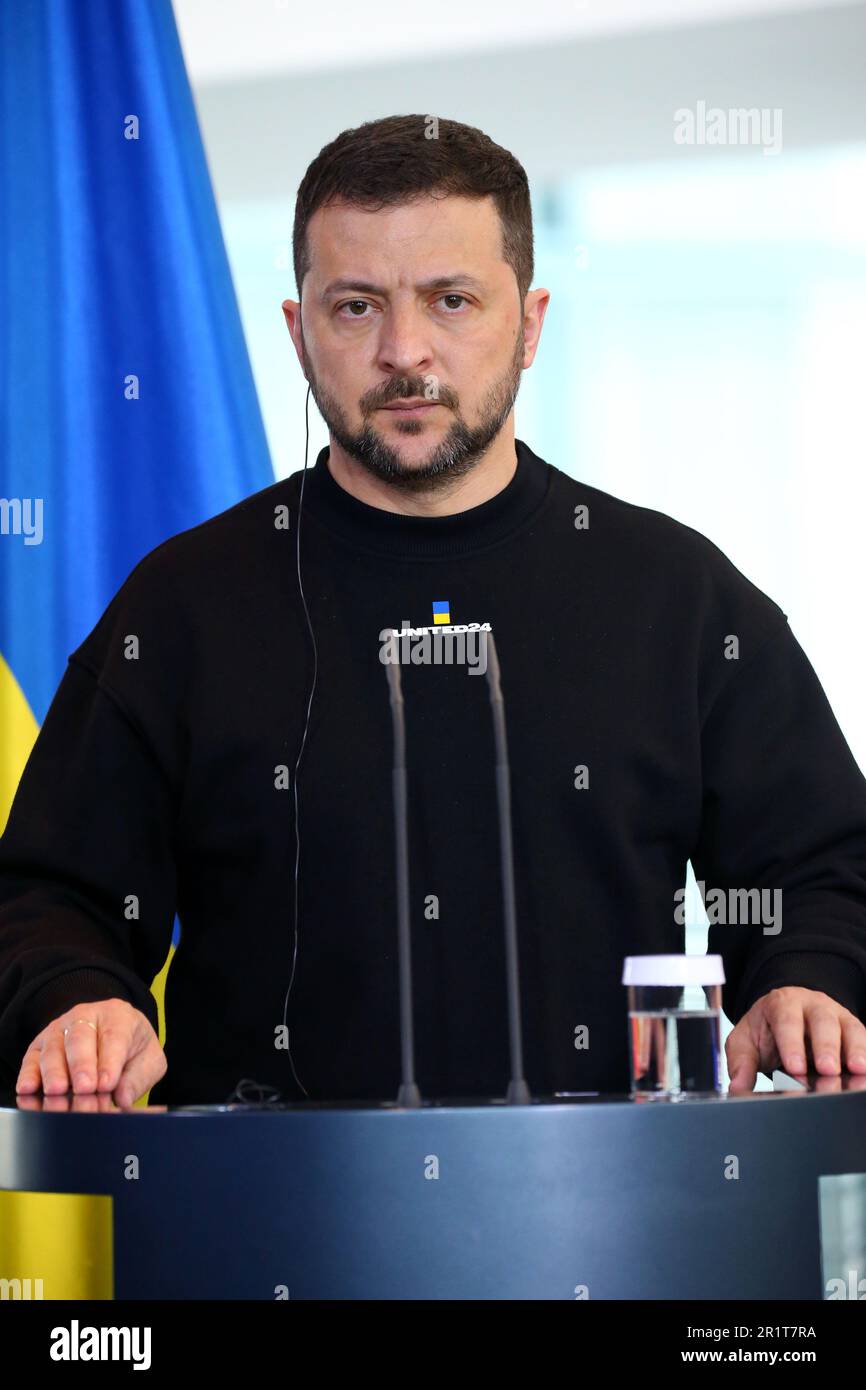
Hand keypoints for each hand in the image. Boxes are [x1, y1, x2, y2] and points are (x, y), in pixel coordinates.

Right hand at [15, 998, 166, 1107]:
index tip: (107, 1085)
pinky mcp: (39, 1045)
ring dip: (54, 1073)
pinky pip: (31, 1058)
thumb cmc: (132, 1049)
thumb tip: (123, 1098)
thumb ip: (139, 1077)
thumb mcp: (148, 1060)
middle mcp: (86, 1017)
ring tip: (58, 1093)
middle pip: (80, 1038)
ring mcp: (59, 1029)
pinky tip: (27, 1090)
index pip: (114, 1036)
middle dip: (81, 1065)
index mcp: (118, 1016)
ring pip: (53, 1048)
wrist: (112, 1034)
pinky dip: (28, 1074)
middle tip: (84, 1089)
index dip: (110, 1062)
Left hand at [726, 986, 865, 1093]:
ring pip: (850, 1029)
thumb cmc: (767, 1031)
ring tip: (856, 1071)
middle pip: (823, 1021)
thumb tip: (738, 1087)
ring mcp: (838, 1016)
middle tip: (827, 1070)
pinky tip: (864, 1072)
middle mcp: (813, 1006)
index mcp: (782, 1003)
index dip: (792, 1043)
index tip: (795, 1068)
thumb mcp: (746, 1041)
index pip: (787, 1020)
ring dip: (854, 1050)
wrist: (786, 1016)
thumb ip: (741, 1063)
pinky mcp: (854, 1031)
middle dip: (826, 1046)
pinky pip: (864, 1040)